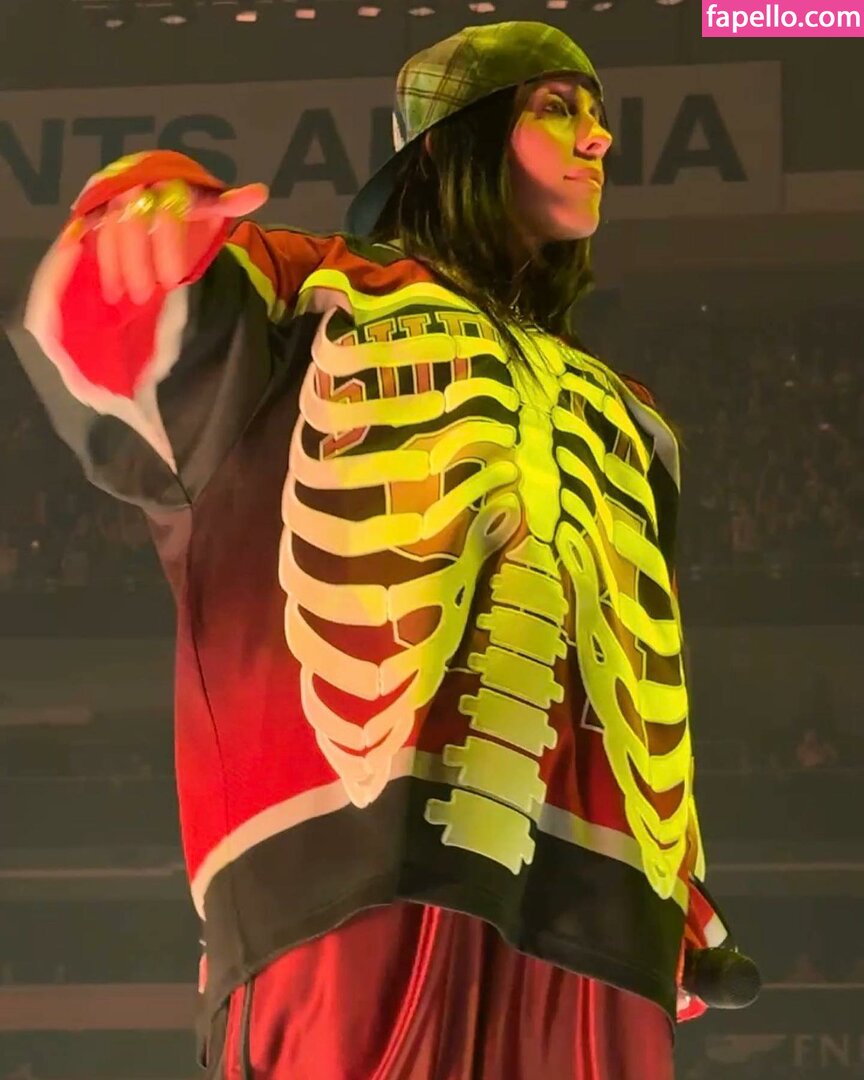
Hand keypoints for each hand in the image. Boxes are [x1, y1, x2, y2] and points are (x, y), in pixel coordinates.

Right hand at [57, 178, 268, 305]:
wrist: (154, 194)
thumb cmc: (185, 204)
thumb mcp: (207, 204)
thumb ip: (228, 202)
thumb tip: (260, 193)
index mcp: (165, 176)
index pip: (164, 210)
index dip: (167, 247)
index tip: (174, 280)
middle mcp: (133, 179)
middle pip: (131, 220)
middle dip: (136, 260)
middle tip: (145, 295)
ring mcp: (109, 194)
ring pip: (108, 228)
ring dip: (114, 264)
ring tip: (123, 297)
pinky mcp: (93, 209)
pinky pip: (90, 233)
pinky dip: (98, 260)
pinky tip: (108, 287)